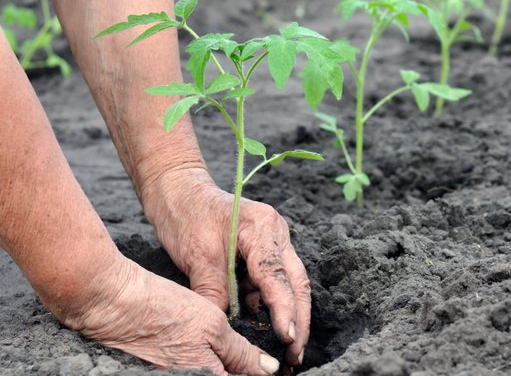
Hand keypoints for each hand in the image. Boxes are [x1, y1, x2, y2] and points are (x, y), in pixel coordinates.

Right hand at [51, 256, 280, 375]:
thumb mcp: (212, 326)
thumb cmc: (163, 310)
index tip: (278, 370)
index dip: (261, 375)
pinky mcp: (166, 375)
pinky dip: (213, 366)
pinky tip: (221, 355)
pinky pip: (199, 374)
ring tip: (247, 358)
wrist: (113, 305)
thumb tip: (268, 371)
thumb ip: (241, 354)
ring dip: (232, 369)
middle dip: (246, 371)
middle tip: (265, 362)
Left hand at [140, 168, 310, 368]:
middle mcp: (277, 233)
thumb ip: (214, 292)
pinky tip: (266, 325)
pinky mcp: (266, 249)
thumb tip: (225, 328)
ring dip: (290, 313)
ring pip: (291, 283)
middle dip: (300, 319)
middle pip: (297, 282)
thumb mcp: (197, 257)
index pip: (278, 276)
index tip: (287, 338)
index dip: (284, 310)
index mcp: (263, 228)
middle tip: (296, 353)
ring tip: (287, 347)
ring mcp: (275, 240)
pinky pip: (274, 280)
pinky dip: (271, 303)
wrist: (178, 190)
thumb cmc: (185, 215)